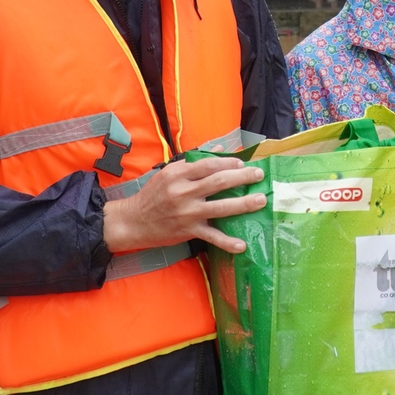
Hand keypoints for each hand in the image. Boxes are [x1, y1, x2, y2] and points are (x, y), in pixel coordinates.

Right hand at [102, 157, 265, 253]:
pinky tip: (242, 245)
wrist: (134, 221)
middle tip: (259, 175)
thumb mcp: (170, 172)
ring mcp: (187, 213)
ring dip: (243, 204)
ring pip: (220, 208)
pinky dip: (227, 242)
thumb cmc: (153, 194)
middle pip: (218, 182)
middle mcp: (183, 192)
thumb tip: (220, 149)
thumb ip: (195, 160)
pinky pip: (211, 237)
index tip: (242, 163)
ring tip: (260, 200)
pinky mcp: (188, 231)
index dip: (227, 163)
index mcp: (178, 174)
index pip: (208, 165)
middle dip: (242, 178)